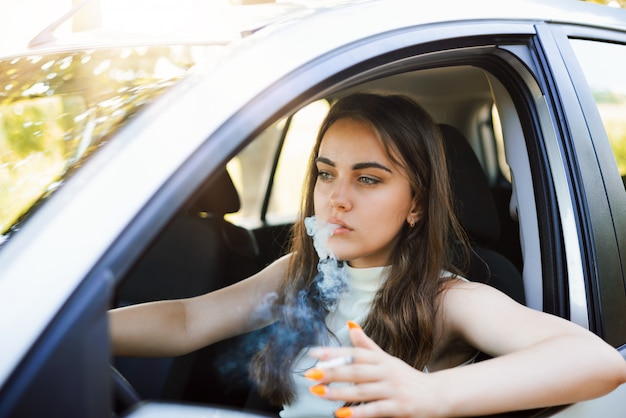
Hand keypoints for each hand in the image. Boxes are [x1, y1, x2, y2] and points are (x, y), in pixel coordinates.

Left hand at [306, 321, 442, 417]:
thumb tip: (350, 325)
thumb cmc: (407, 378)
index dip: (334, 353)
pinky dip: (358, 412)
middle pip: (355, 371)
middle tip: (310, 373)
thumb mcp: (388, 359)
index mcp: (382, 359)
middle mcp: (387, 372)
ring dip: (338, 392)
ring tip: (318, 391)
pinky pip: (375, 409)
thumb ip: (367, 346)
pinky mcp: (399, 407)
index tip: (314, 353)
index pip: (355, 353)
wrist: (437, 395)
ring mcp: (393, 390)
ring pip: (362, 390)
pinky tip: (341, 414)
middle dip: (331, 372)